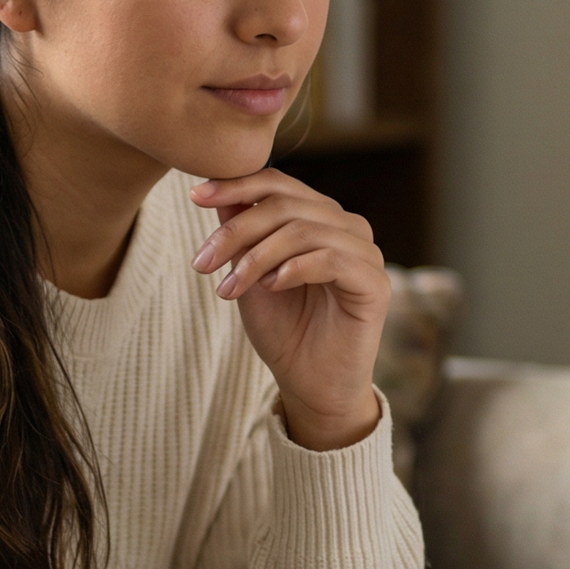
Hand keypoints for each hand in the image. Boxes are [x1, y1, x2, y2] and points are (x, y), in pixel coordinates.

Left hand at [190, 170, 387, 450]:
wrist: (309, 385)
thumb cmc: (283, 330)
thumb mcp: (250, 275)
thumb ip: (241, 233)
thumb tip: (213, 191)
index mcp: (318, 218)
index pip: (277, 184)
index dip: (236, 184)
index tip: (195, 197)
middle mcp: (346, 227)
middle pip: (286, 204)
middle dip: (237, 231)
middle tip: (203, 263)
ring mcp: (365, 253)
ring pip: (304, 230)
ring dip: (257, 257)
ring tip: (230, 288)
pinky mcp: (375, 283)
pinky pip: (332, 259)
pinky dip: (294, 268)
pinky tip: (270, 287)